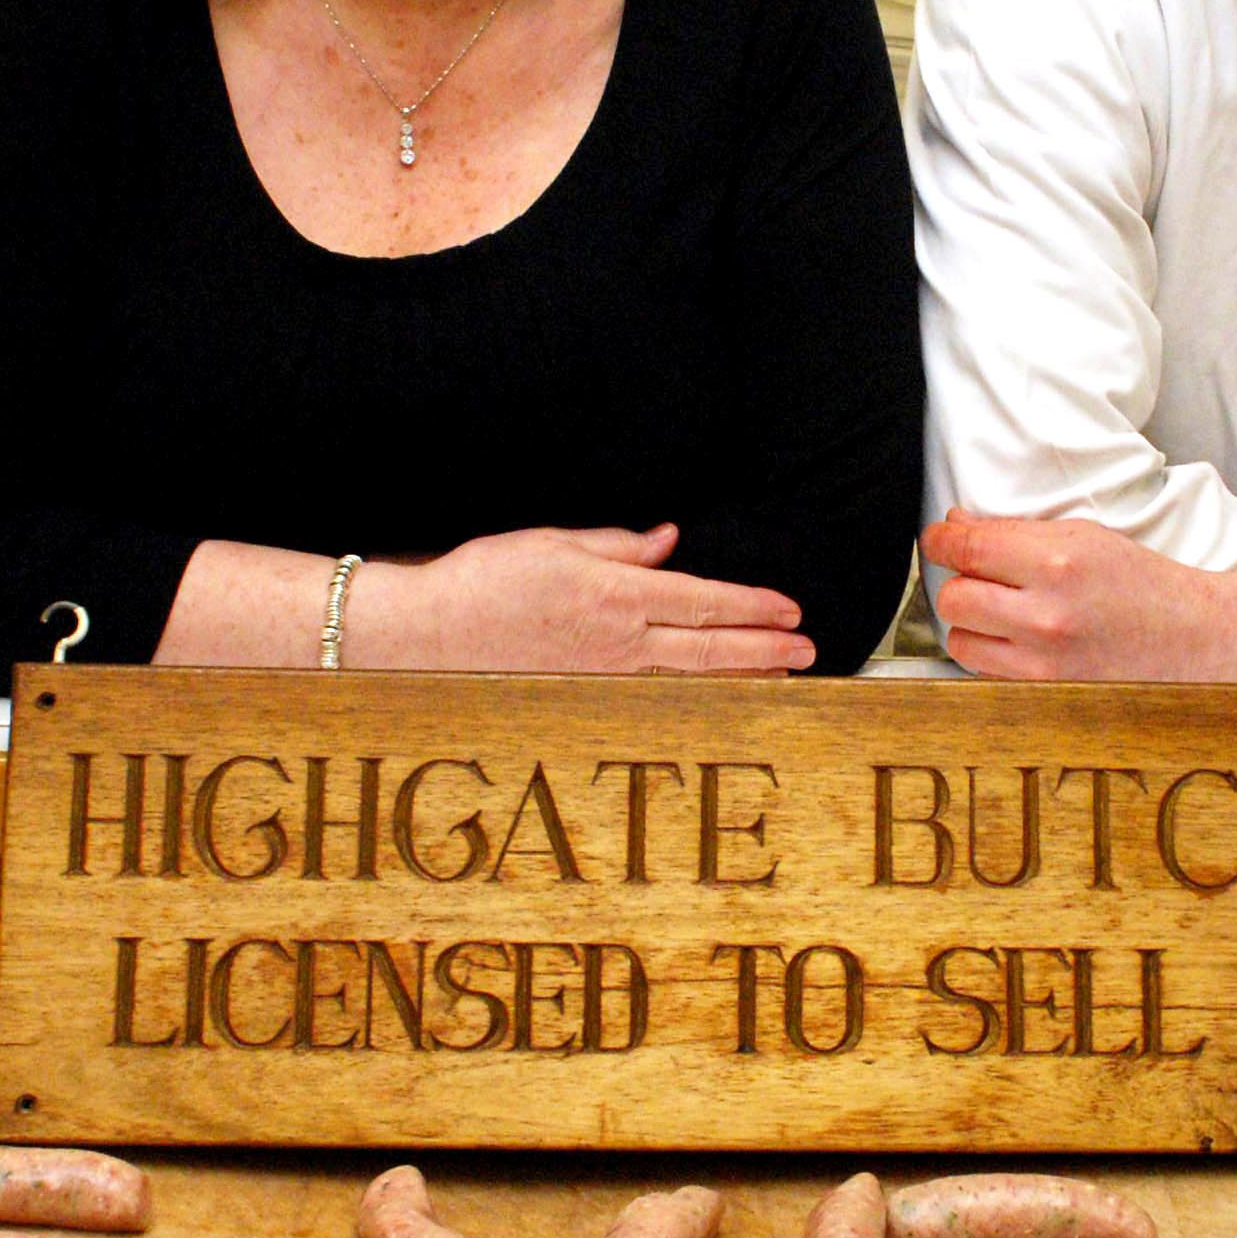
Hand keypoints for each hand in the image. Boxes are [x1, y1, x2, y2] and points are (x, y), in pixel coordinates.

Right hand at [361, 523, 814, 675]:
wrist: (428, 638)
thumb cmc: (483, 582)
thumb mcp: (553, 543)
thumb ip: (617, 545)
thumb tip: (667, 542)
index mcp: (615, 595)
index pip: (703, 600)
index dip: (753, 605)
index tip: (789, 609)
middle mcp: (619, 641)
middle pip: (711, 647)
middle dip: (766, 648)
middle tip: (808, 650)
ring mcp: (606, 675)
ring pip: (692, 677)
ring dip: (742, 675)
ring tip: (783, 675)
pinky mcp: (588, 694)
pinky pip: (659, 695)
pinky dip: (698, 693)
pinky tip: (719, 694)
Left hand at [921, 510, 1236, 682]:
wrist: (1194, 643)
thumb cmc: (1143, 586)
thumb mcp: (1087, 538)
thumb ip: (1019, 532)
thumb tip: (958, 527)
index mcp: (1058, 563)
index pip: (966, 548)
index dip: (941, 540)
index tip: (938, 539)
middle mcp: (1047, 616)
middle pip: (954, 598)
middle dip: (960, 584)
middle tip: (980, 579)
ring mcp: (1044, 664)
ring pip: (960, 643)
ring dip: (971, 626)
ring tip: (1002, 616)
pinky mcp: (1045, 697)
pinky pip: (986, 675)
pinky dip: (993, 658)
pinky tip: (1020, 645)